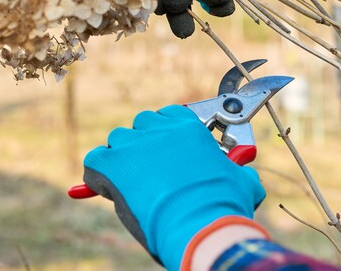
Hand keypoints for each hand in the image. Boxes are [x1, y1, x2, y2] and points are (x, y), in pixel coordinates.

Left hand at [82, 105, 265, 269]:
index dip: (167, 134)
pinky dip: (97, 174)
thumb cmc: (223, 206)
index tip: (169, 152)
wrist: (200, 225)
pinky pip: (95, 159)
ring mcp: (134, 144)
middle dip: (145, 144)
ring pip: (118, 140)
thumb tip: (246, 178)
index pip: (169, 115)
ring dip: (123, 158)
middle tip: (151, 170)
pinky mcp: (112, 163)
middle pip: (142, 124)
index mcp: (189, 127)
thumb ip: (239, 173)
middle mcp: (160, 129)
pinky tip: (108, 188)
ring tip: (133, 183)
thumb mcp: (241, 183)